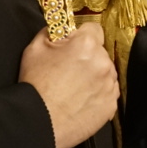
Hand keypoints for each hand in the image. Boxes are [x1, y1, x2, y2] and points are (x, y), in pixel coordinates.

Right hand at [18, 22, 118, 147]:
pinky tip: (80, 100)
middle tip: (69, 70)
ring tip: (74, 88)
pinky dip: (97, 94)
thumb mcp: (35, 47)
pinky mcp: (111, 105)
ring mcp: (109, 85)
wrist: (39, 121)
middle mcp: (103, 63)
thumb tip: (61, 25)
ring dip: (95, 76)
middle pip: (100, 52)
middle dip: (88, 57)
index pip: (94, 29)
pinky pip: (107, 93)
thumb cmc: (36, 84)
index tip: (73, 45)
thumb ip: (52, 30)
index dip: (82, 36)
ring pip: (106, 73)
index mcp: (87, 45)